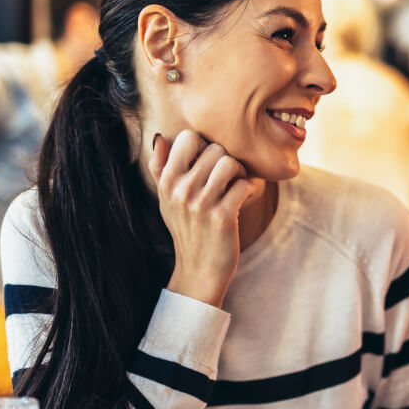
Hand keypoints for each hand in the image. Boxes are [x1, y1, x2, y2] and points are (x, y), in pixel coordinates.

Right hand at [149, 131, 264, 306]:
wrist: (199, 270)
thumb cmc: (186, 231)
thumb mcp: (166, 200)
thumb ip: (160, 168)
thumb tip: (160, 137)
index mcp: (166, 181)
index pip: (188, 137)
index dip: (204, 146)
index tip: (208, 164)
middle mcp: (180, 190)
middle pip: (215, 148)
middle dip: (226, 160)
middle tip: (227, 179)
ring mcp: (201, 203)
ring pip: (230, 163)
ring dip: (239, 173)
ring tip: (235, 186)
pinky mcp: (222, 216)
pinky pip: (243, 184)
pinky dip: (248, 190)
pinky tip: (241, 200)